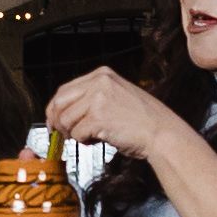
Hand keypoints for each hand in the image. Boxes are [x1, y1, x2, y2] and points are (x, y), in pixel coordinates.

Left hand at [37, 68, 184, 163]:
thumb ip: (92, 97)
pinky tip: (99, 139)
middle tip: (64, 134)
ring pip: (66, 119)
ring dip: (73, 133)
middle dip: (57, 121)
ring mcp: (98, 98)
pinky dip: (84, 141)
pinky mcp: (98, 117)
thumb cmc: (141, 119)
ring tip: (90, 137)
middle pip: (59, 102)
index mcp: (101, 74)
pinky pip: (77, 133)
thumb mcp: (116, 95)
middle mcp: (98, 82)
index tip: (54, 121)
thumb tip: (64, 112)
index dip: (55, 108)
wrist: (161, 132)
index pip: (64, 90)